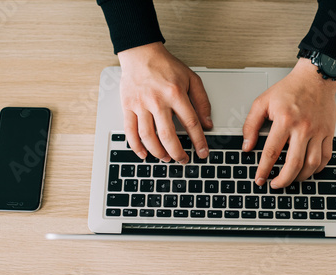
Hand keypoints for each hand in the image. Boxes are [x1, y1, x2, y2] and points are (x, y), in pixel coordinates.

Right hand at [118, 42, 212, 162]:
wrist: (141, 53)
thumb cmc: (166, 66)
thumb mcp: (191, 79)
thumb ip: (202, 101)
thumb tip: (207, 123)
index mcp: (175, 94)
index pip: (191, 123)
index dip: (199, 141)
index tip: (203, 152)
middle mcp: (157, 100)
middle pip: (168, 135)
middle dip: (177, 153)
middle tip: (182, 160)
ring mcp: (141, 105)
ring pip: (148, 136)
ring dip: (158, 152)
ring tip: (166, 158)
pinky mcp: (128, 106)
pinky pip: (130, 131)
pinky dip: (136, 146)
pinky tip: (144, 154)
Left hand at [242, 57, 335, 187]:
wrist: (315, 77)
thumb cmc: (290, 89)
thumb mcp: (262, 102)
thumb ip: (251, 125)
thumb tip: (247, 146)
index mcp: (284, 120)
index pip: (272, 152)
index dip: (264, 169)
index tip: (260, 179)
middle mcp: (303, 128)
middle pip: (294, 163)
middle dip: (283, 179)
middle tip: (275, 185)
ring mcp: (318, 131)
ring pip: (312, 164)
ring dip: (300, 177)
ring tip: (291, 180)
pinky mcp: (328, 132)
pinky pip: (326, 157)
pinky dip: (318, 168)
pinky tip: (309, 171)